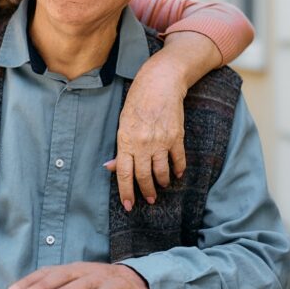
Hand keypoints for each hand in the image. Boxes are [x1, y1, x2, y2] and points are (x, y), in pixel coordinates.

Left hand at [8, 262, 150, 288]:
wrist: (136, 283)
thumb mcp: (79, 288)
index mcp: (72, 271)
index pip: (47, 272)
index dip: (30, 281)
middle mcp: (85, 271)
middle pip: (61, 276)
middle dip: (42, 286)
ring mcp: (102, 278)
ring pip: (81, 283)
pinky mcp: (119, 287)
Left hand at [112, 57, 186, 209]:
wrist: (160, 83)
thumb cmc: (138, 101)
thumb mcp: (123, 123)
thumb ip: (121, 148)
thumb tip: (111, 167)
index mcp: (126, 140)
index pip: (124, 173)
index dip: (126, 192)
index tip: (128, 205)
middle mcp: (143, 144)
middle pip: (143, 176)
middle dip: (147, 192)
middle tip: (150, 200)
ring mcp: (161, 141)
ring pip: (162, 172)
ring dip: (162, 182)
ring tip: (162, 185)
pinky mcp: (176, 137)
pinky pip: (178, 160)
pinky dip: (178, 169)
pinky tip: (177, 173)